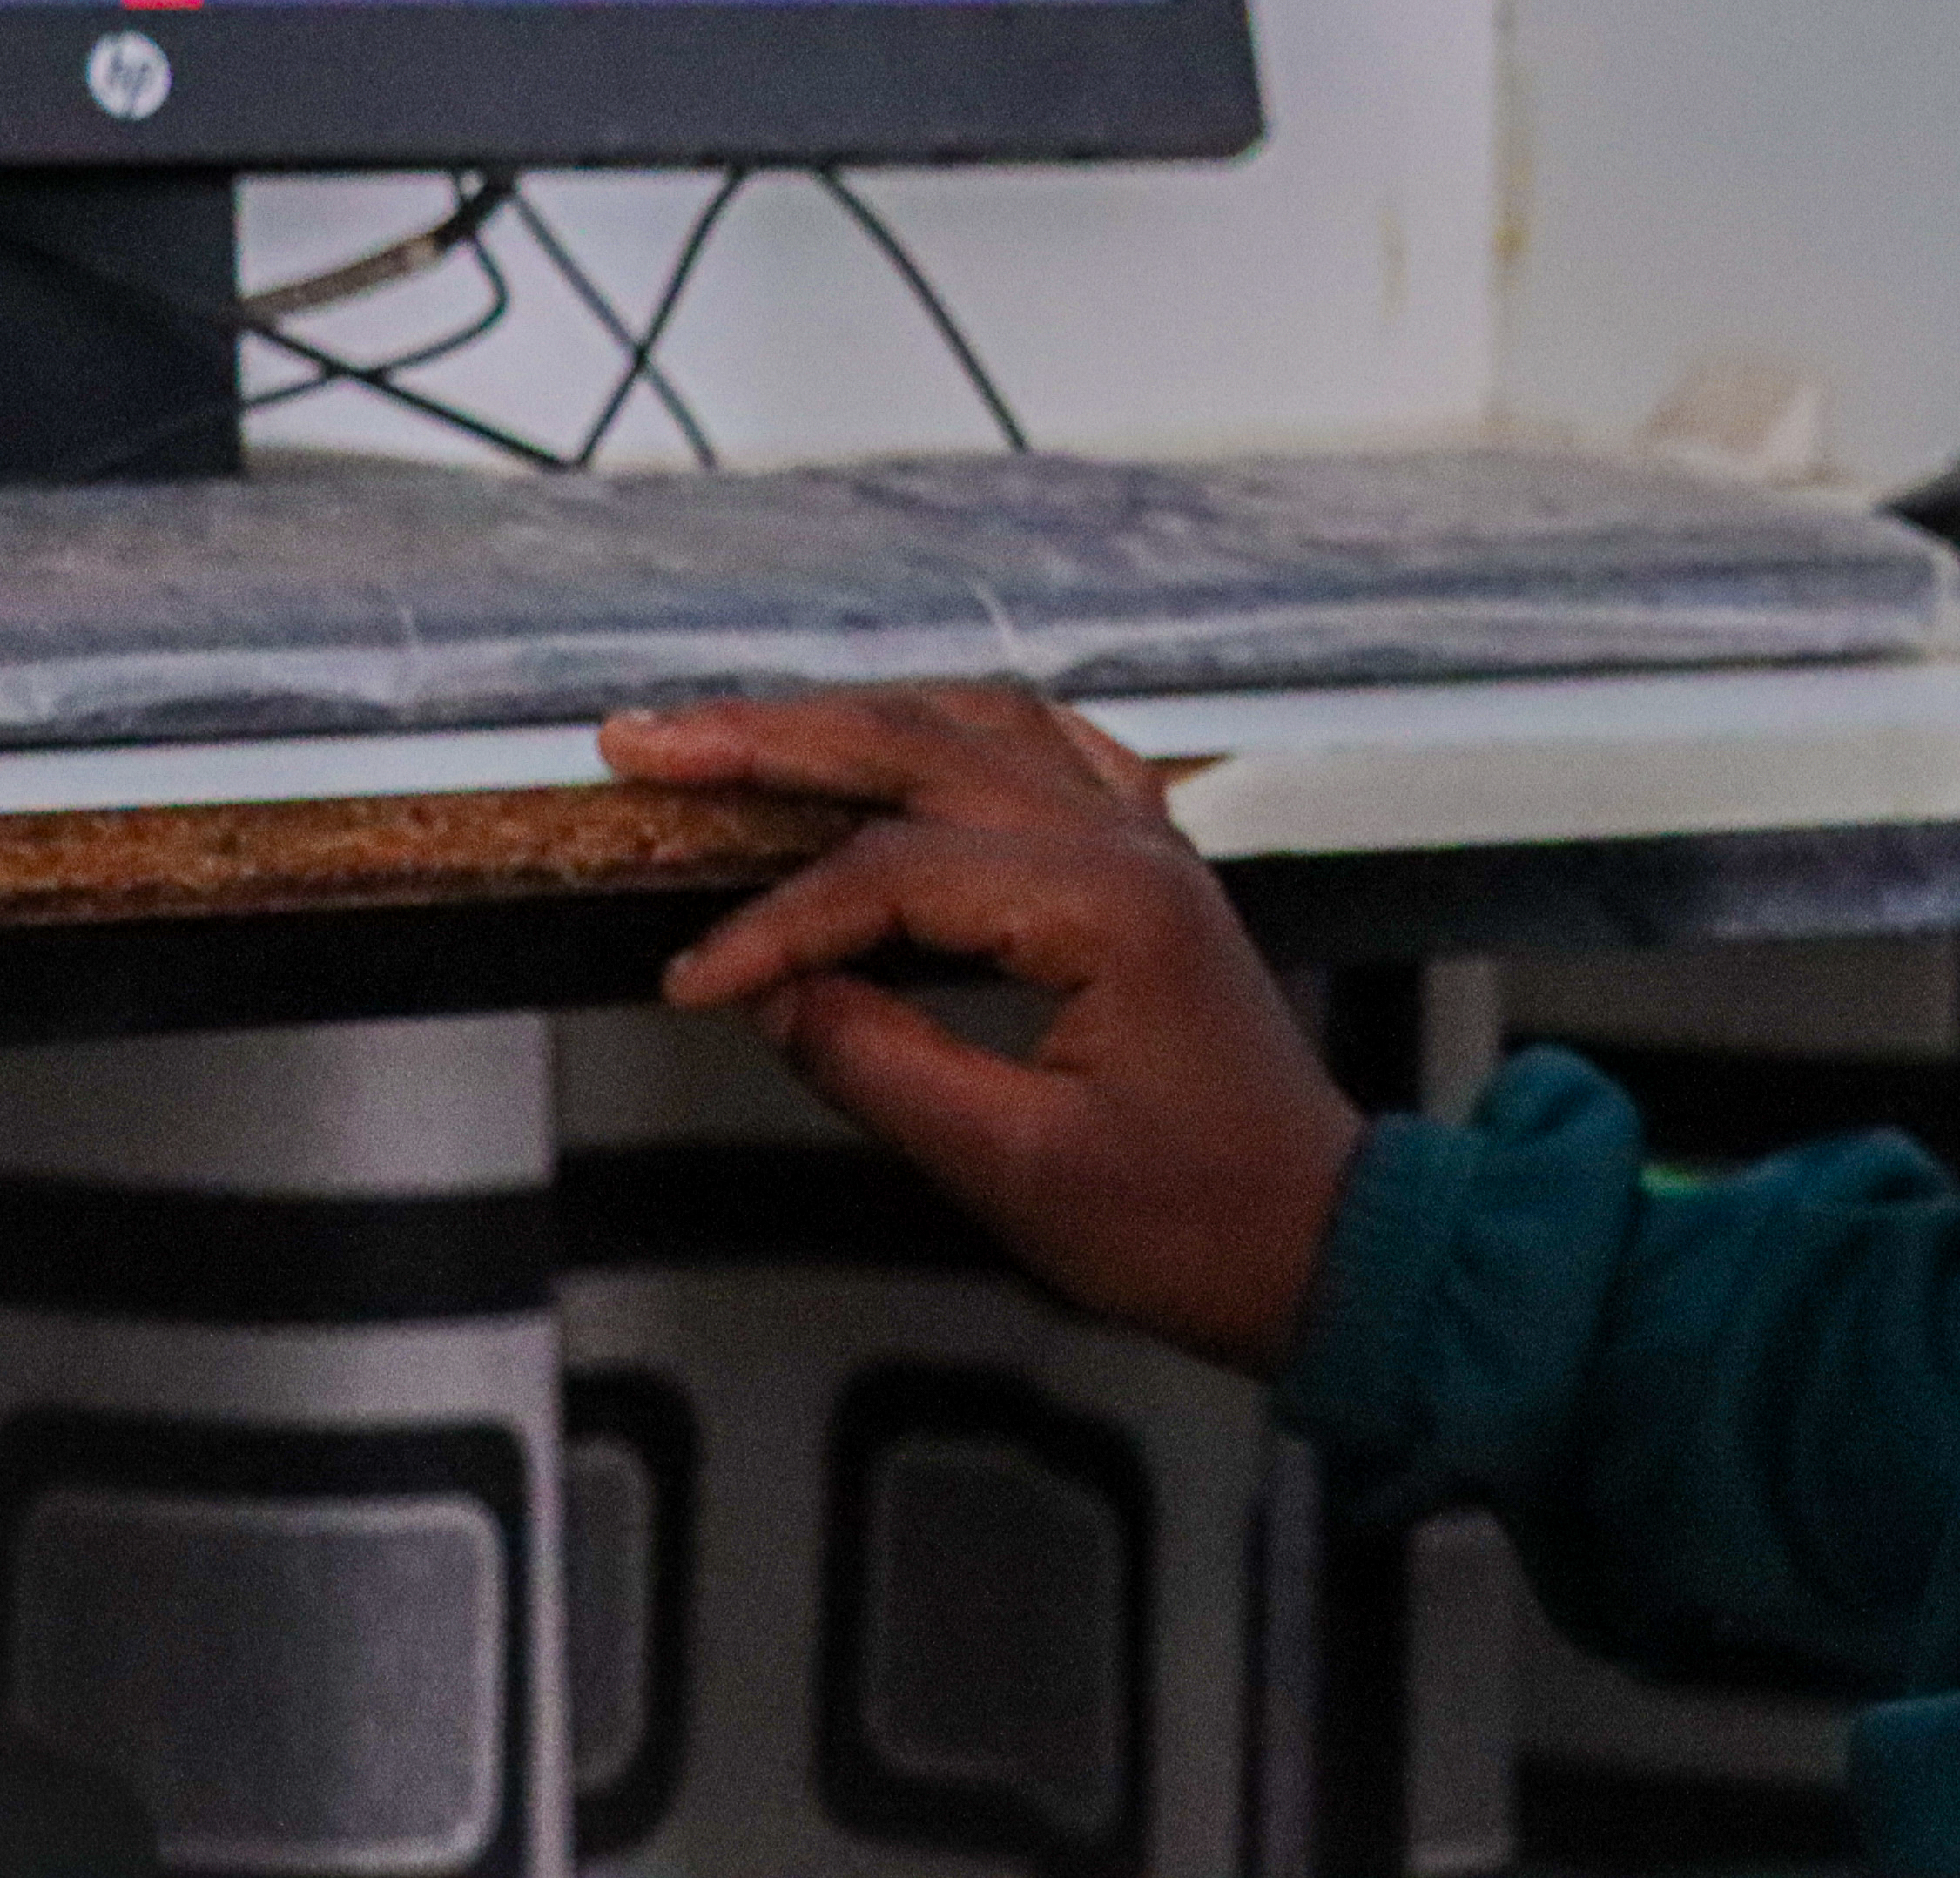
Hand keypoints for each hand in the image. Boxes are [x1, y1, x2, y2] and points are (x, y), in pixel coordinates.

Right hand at [604, 684, 1359, 1370]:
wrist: (1318, 1241)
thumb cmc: (1188, 1221)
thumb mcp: (1012, 1167)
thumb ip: (878, 1064)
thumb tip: (770, 995)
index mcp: (1107, 904)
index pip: (894, 871)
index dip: (776, 925)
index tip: (690, 982)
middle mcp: (1129, 843)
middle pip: (921, 744)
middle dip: (769, 737)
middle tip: (641, 738)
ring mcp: (1146, 841)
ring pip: (975, 726)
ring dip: (849, 719)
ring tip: (732, 732)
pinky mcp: (1147, 866)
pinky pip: (1040, 753)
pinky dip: (947, 735)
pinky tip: (892, 741)